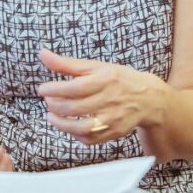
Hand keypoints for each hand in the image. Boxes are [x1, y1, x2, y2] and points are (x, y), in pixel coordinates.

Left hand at [36, 49, 167, 144]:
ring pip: (82, 128)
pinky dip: (75, 135)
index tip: (42, 90)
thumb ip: (67, 63)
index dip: (54, 90)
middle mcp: (111, 100)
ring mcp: (114, 118)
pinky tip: (69, 127)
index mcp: (106, 79)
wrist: (149, 98)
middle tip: (48, 102)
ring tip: (52, 116)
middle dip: (56, 106)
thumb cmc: (118, 79)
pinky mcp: (115, 132)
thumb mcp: (96, 67)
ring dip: (61, 124)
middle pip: (76, 108)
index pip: (75, 87)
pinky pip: (91, 139)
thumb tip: (42, 54)